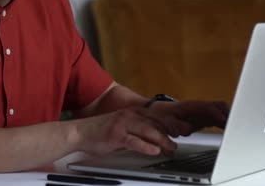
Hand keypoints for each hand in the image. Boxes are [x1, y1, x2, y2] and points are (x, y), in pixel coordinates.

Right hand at [73, 100, 228, 156]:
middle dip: (171, 131)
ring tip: (172, 148)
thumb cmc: (100, 132)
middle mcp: (129, 116)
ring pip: (147, 131)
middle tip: (183, 139)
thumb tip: (156, 138)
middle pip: (156, 122)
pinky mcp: (115, 136)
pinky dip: (145, 146)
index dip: (172, 122)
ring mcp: (122, 125)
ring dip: (162, 140)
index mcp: (132, 113)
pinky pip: (133, 141)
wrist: (80, 132)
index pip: (156, 116)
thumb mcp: (122, 127)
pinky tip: (154, 151)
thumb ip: (138, 130)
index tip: (184, 129)